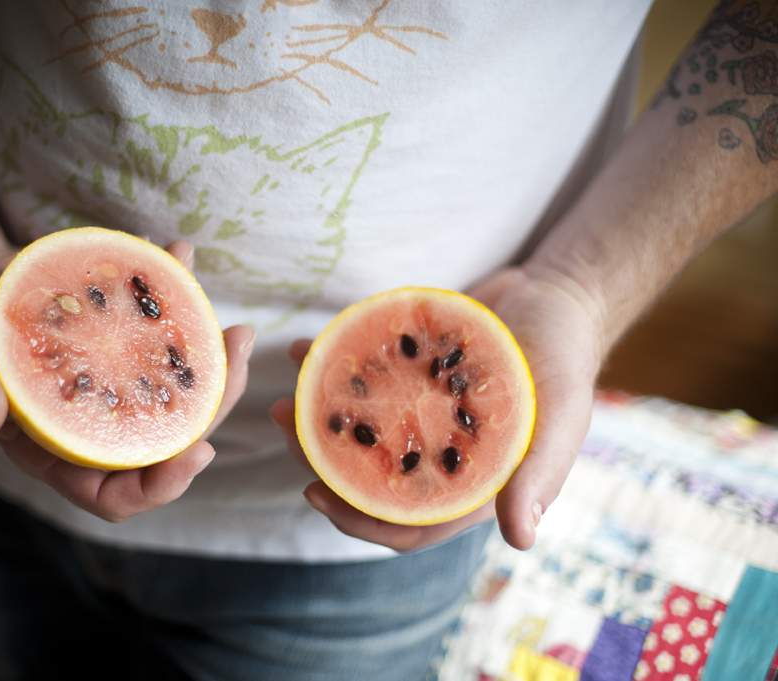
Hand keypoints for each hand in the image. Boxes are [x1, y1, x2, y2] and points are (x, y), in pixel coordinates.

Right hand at [0, 235, 254, 522]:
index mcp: (56, 450)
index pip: (114, 495)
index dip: (159, 487)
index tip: (199, 453)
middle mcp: (96, 427)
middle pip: (166, 443)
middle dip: (211, 411)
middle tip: (235, 360)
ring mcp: (116, 388)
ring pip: (179, 398)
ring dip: (214, 365)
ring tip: (234, 328)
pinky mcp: (125, 349)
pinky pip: (163, 341)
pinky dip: (177, 301)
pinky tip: (181, 257)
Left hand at [271, 267, 599, 551]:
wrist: (556, 296)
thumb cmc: (566, 360)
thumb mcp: (562, 415)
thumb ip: (540, 474)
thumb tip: (520, 541)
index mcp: (467, 482)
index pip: (406, 522)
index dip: (359, 519)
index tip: (313, 492)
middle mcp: (434, 454)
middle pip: (367, 476)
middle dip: (321, 458)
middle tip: (285, 426)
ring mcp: (417, 413)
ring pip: (356, 429)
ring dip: (317, 415)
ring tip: (286, 391)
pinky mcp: (406, 373)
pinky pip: (362, 378)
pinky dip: (332, 365)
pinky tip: (305, 347)